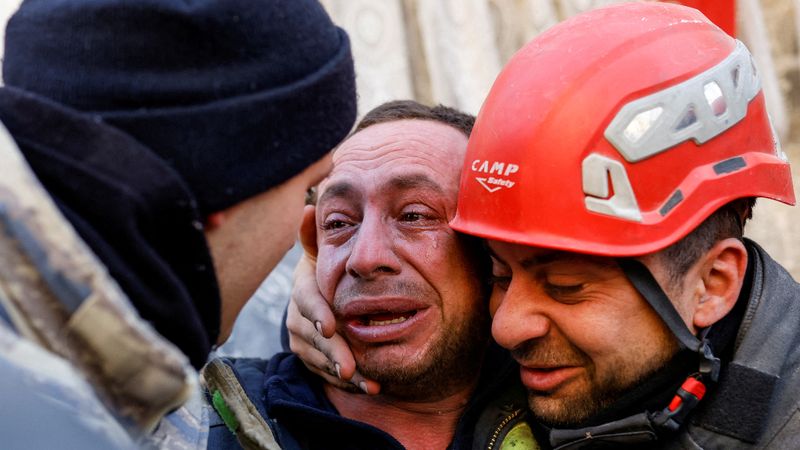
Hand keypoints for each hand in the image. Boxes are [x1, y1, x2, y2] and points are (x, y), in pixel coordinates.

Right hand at [286, 205, 380, 393]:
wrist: (322, 301)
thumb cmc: (328, 272)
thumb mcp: (322, 253)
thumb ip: (316, 234)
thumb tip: (307, 207)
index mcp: (303, 288)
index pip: (306, 300)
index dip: (317, 313)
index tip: (331, 327)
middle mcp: (297, 316)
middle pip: (311, 336)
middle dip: (332, 353)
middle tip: (350, 367)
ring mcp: (301, 340)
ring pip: (319, 359)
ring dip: (342, 373)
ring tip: (368, 382)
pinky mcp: (310, 359)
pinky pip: (324, 373)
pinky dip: (345, 382)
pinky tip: (367, 386)